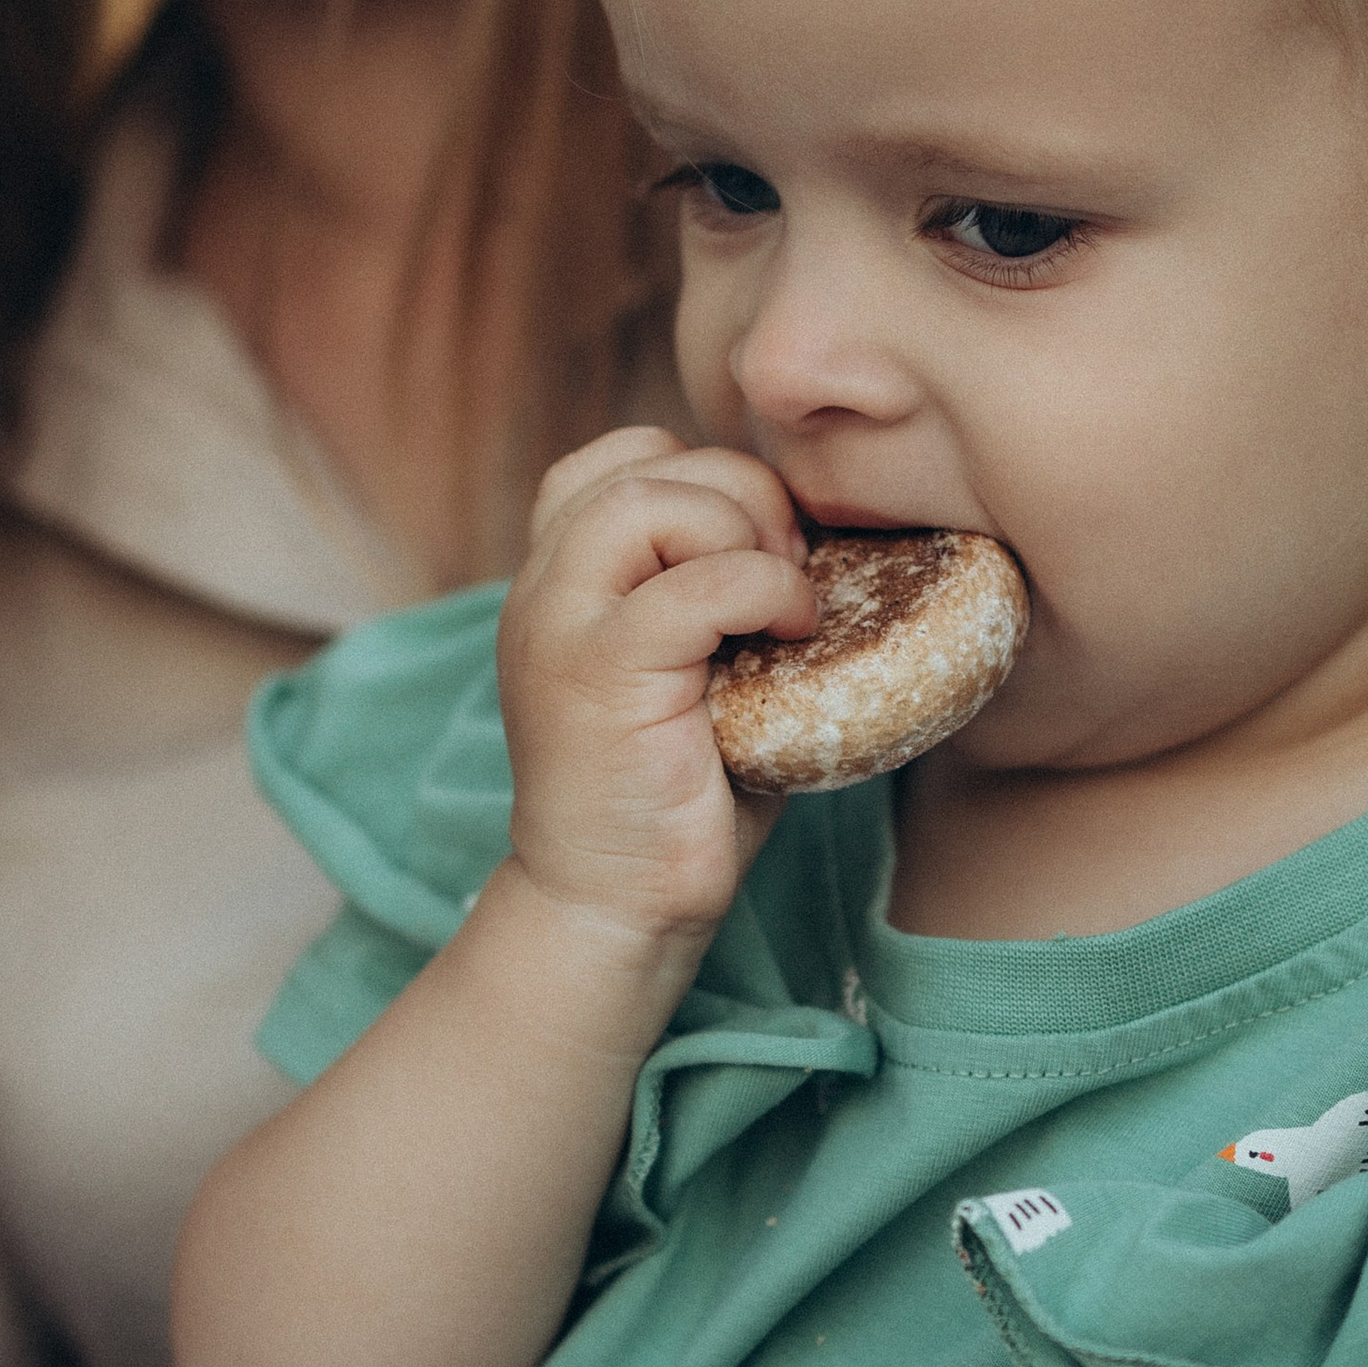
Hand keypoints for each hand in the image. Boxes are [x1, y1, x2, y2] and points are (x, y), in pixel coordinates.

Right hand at [496, 430, 811, 948]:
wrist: (616, 908)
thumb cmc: (677, 795)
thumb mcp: (694, 668)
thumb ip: (714, 591)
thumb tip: (824, 533)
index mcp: (560, 581)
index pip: (618, 457)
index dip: (705, 477)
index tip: (761, 550)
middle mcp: (543, 590)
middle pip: (640, 460)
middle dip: (742, 495)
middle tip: (789, 575)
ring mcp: (558, 627)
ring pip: (649, 498)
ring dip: (744, 533)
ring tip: (785, 603)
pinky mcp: (596, 675)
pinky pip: (694, 586)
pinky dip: (764, 592)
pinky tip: (793, 635)